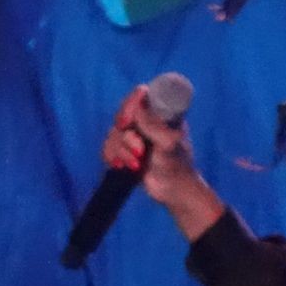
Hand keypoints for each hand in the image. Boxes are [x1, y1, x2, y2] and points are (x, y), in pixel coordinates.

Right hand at [102, 85, 225, 239]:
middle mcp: (147, 121)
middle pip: (122, 114)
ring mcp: (135, 136)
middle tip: (138, 150)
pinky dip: (112, 158)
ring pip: (113, 134)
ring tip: (137, 164)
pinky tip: (123, 168)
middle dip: (125, 135)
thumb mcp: (168, 143)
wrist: (172, 191)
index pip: (141, 95)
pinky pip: (108, 148)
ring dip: (122, 151)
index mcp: (162, 112)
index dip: (130, 104)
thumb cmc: (177, 165)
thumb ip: (153, 124)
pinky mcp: (125, 151)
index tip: (127, 120)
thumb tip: (138, 102)